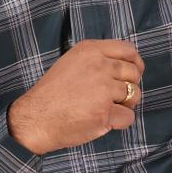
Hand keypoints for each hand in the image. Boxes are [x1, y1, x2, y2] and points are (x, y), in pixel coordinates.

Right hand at [7, 39, 144, 155]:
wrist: (36, 118)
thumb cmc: (52, 94)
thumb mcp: (71, 62)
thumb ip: (96, 60)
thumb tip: (125, 66)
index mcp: (90, 50)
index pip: (128, 50)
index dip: (135, 64)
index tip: (133, 74)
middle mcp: (99, 66)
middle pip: (134, 73)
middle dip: (130, 87)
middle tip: (115, 97)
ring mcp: (103, 90)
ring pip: (135, 95)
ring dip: (126, 105)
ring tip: (107, 109)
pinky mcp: (104, 112)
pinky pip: (129, 117)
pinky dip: (120, 122)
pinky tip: (105, 121)